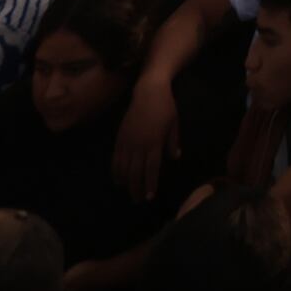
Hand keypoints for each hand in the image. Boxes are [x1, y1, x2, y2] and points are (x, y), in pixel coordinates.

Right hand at [114, 79, 180, 199]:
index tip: (150, 197)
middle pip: (135, 173)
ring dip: (125, 183)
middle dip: (136, 188)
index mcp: (154, 143)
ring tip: (129, 193)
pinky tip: (118, 179)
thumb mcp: (174, 124)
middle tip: (138, 200)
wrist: (148, 91)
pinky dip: (116, 171)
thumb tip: (175, 157)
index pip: (151, 170)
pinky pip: (116, 158)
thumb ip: (173, 142)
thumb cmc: (166, 107)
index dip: (150, 184)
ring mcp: (128, 142)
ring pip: (124, 168)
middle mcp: (139, 145)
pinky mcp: (120, 137)